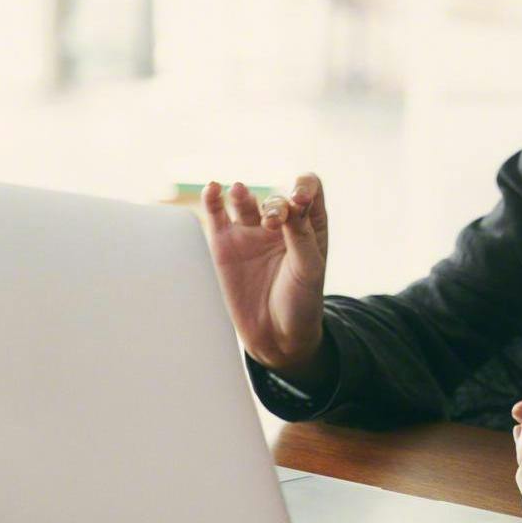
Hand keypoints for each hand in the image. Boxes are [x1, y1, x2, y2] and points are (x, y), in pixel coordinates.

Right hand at [202, 173, 328, 383]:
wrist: (276, 336)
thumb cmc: (301, 301)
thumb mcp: (309, 268)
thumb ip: (301, 234)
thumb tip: (293, 200)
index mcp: (309, 224)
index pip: (308, 188)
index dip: (303, 186)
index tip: (299, 200)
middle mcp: (280, 224)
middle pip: (276, 197)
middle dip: (275, 205)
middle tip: (272, 222)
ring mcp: (251, 232)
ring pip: (245, 201)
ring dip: (243, 194)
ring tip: (239, 192)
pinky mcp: (225, 244)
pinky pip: (217, 215)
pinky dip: (212, 199)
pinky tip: (213, 189)